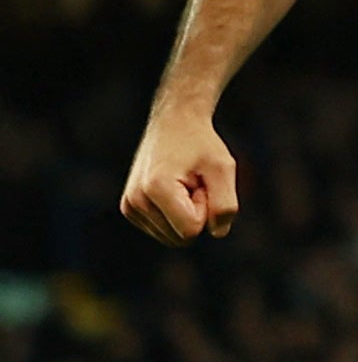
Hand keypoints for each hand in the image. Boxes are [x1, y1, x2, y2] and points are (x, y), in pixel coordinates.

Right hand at [120, 110, 239, 244]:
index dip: (206, 209)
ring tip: (184, 184)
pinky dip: (176, 216)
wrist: (173, 123)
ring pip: (173, 238)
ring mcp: (130, 206)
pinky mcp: (130, 209)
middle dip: (197, 214)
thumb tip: (217, 233)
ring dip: (187, 214)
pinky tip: (174, 189)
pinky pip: (165, 232)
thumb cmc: (201, 144)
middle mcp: (135, 201)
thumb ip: (225, 205)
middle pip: (181, 237)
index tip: (200, 182)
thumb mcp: (223, 168)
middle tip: (194, 183)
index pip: (191, 230)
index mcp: (155, 189)